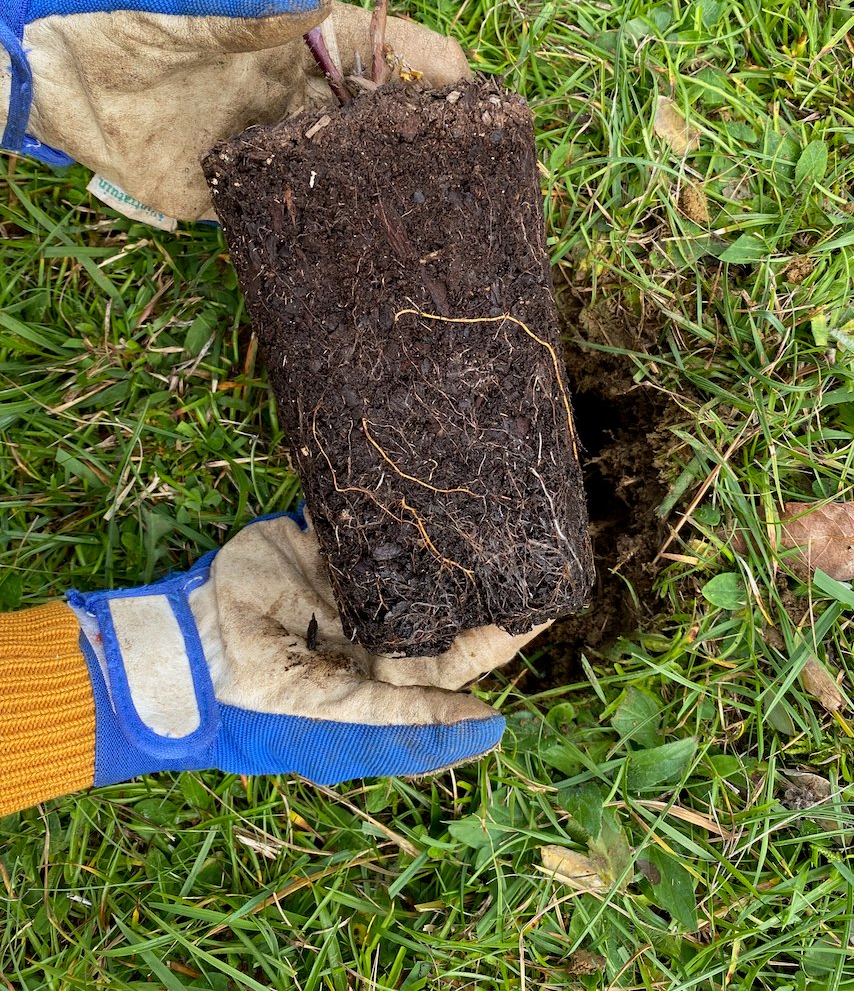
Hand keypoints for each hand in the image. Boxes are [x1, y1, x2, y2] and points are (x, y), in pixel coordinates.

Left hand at [0, 0, 468, 222]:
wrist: (55, 76)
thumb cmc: (122, 16)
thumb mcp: (185, 1)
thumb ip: (248, 4)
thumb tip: (319, 2)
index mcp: (294, 38)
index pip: (378, 44)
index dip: (425, 62)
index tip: (469, 89)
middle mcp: (293, 93)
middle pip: (372, 115)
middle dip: (418, 136)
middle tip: (465, 166)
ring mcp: (268, 145)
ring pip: (340, 168)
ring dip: (377, 188)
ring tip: (427, 216)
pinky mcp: (235, 191)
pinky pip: (288, 211)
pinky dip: (321, 226)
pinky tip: (356, 246)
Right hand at [67, 512, 542, 786]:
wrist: (188, 655)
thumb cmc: (267, 709)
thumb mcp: (345, 723)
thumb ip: (414, 722)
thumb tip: (497, 728)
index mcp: (387, 675)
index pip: (458, 654)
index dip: (500, 631)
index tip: (545, 599)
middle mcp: (375, 627)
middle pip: (442, 598)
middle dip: (481, 573)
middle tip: (531, 535)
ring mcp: (347, 582)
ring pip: (408, 553)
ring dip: (443, 534)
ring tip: (494, 499)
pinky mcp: (318, 544)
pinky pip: (362, 520)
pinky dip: (390, 503)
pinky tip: (431, 479)